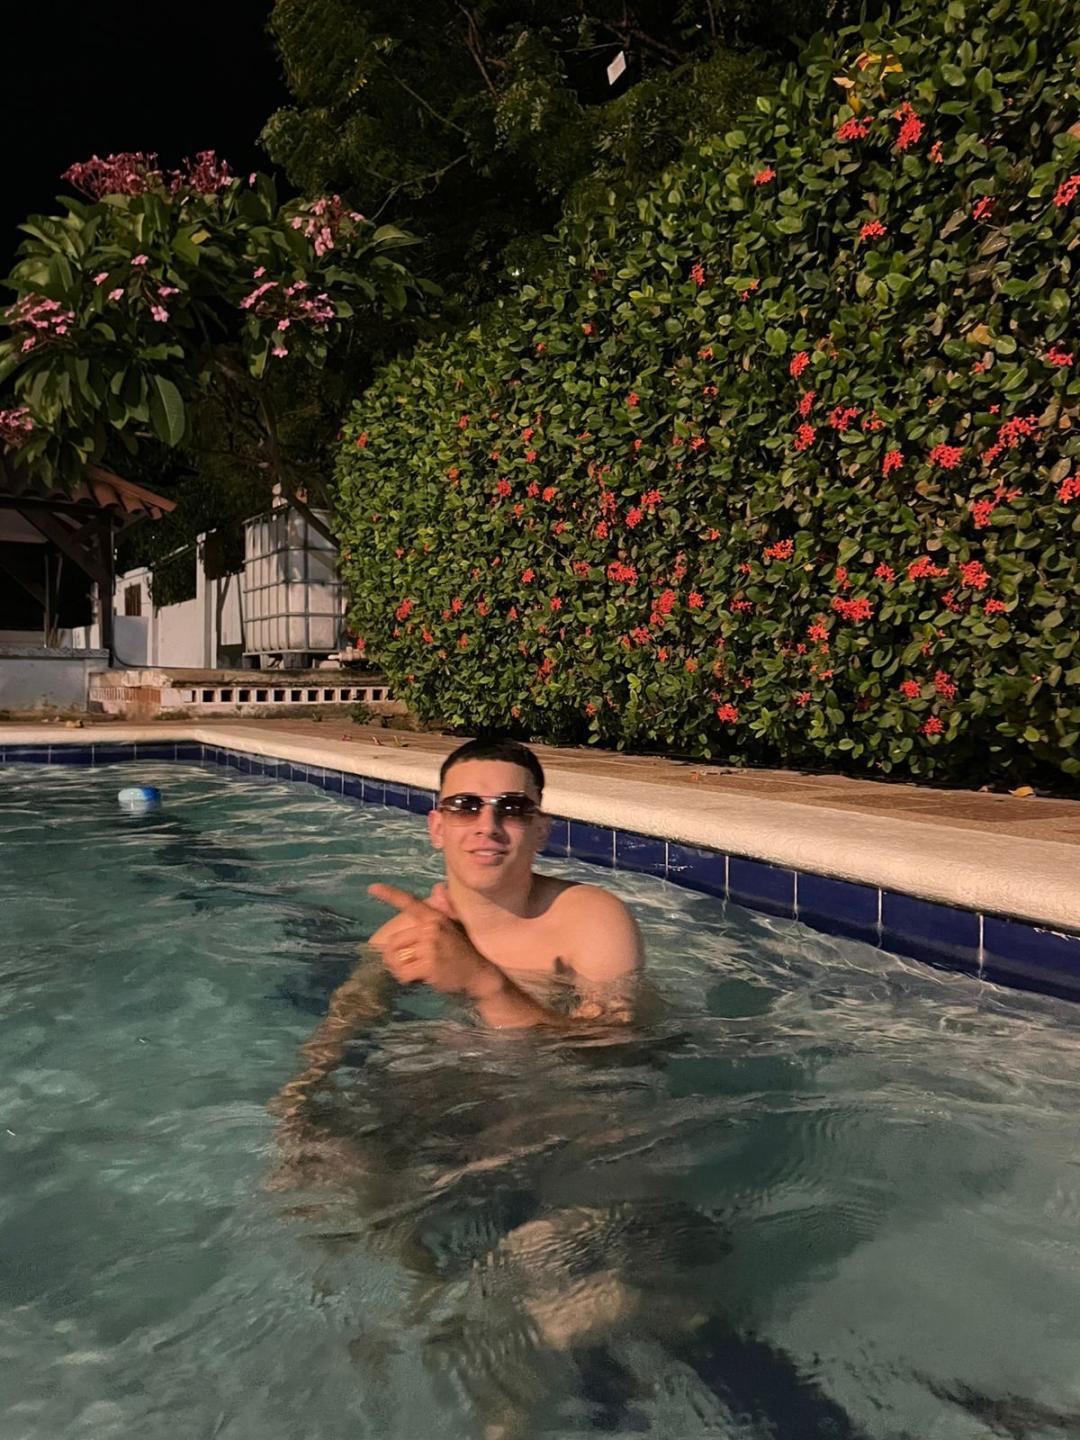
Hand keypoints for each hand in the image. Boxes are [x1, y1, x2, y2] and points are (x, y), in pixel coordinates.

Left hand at [367, 882, 501, 999]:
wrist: (481, 973)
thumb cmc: (465, 951)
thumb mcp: (455, 926)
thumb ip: (445, 908)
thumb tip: (438, 887)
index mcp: (434, 918)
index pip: (409, 902)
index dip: (390, 895)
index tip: (372, 887)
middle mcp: (430, 928)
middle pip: (393, 942)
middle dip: (395, 957)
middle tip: (410, 964)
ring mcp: (429, 946)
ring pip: (396, 959)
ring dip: (400, 969)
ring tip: (415, 971)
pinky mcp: (429, 964)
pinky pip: (404, 973)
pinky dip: (407, 979)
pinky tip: (419, 979)